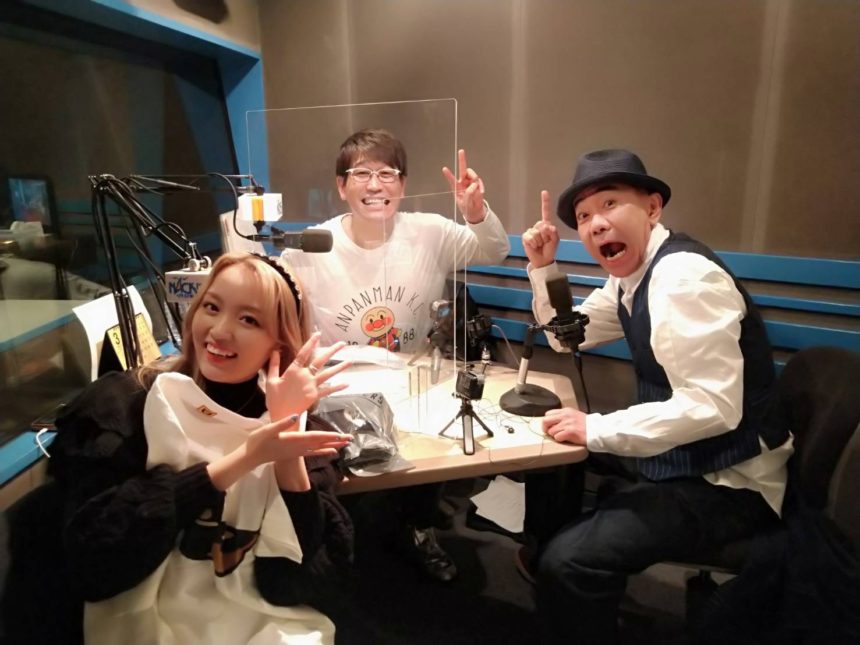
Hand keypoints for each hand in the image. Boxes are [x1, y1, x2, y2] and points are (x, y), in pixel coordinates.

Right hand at [207, 414, 351, 490]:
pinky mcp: (295, 453)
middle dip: (335, 440)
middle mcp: (298, 447)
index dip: (327, 436)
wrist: (252, 456)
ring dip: (333, 445)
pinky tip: (332, 452)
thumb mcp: (268, 429)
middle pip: (320, 443)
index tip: (340, 435)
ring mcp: (298, 451)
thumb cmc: (258, 441)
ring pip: (319, 448)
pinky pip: (313, 453)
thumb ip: (282, 423)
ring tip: (346, 444)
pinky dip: (324, 452)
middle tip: (350, 438)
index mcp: (293, 439)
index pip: (314, 437)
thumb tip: (296, 416)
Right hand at [266, 332, 351, 421]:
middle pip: (320, 361)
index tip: (318, 334)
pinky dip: (337, 387)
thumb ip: (274, 365)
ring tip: (350, 361)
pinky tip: (347, 383)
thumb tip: (274, 351)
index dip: (311, 343)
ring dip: (340, 367)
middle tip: (342, 344)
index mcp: (293, 371)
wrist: (282, 416)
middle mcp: (305, 376)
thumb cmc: (275, 399)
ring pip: (328, 374)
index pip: (303, 353)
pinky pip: (328, 390)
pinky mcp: (315, 395)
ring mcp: (311, 386)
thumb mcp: (271, 380)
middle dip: (332, 351)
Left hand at [442, 149, 485, 222]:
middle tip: (461, 151)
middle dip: (462, 160)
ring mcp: (470, 182)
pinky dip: (481, 186)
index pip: (452, 181)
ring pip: (473, 174)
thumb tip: (474, 185)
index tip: (444, 169)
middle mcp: (463, 183)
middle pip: (462, 170)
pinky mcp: (477, 183)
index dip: (448, 175)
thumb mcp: (466, 204)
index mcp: (457, 188)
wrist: (475, 211)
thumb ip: (469, 194)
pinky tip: (480, 192)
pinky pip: (479, 181)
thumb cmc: (467, 207)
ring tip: (476, 190)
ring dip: (475, 179)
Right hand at [522, 190, 559, 267]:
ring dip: (540, 241)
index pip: (545, 212)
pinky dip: (534, 243)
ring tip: (540, 245)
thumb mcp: (556, 240)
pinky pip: (530, 237)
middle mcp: (538, 226)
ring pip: (536, 233)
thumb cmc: (550, 249)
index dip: (545, 202)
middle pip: (541, 225)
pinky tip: (534, 246)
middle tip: (545, 242)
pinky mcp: (525, 237)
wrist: (543, 259)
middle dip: (545, 236)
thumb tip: (546, 226)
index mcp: (546, 225)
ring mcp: (531, 231)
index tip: (544, 192)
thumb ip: (553, 232)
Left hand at [542, 407, 586, 444]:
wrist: (597, 430)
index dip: (548, 422)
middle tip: (551, 433)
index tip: (550, 426)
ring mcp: (567, 423)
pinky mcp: (570, 432)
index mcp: (565, 411)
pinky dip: (560, 440)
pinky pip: (557, 437)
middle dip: (546, 429)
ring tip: (563, 436)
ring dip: (555, 435)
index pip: (548, 414)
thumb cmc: (586, 425)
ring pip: (551, 431)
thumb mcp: (574, 415)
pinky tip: (566, 439)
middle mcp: (565, 415)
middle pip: (545, 421)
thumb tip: (551, 422)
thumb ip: (563, 416)